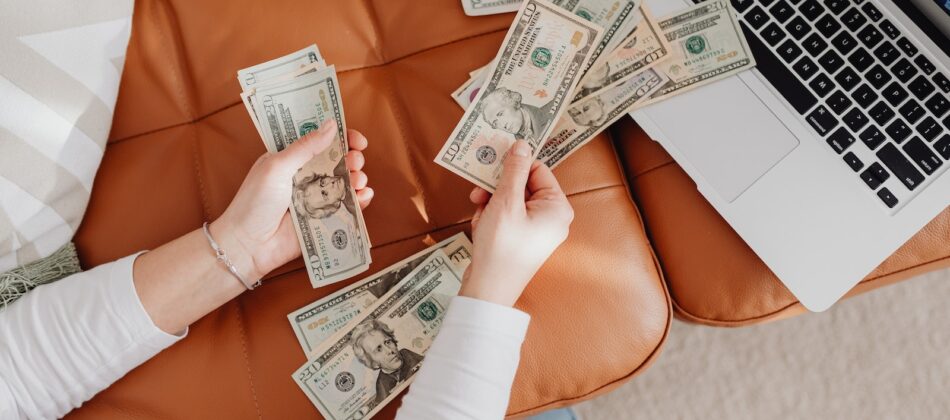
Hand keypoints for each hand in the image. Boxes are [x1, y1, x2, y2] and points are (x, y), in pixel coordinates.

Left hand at [211, 120, 372, 280]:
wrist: (248, 244)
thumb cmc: (254, 202)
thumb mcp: (277, 167)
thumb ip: (305, 147)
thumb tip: (331, 125)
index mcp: (292, 158)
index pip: (321, 140)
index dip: (341, 137)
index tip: (356, 139)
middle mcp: (307, 176)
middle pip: (338, 160)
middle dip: (353, 157)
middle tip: (355, 161)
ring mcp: (317, 198)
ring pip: (346, 183)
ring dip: (358, 177)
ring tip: (357, 180)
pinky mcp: (324, 219)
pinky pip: (347, 207)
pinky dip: (360, 201)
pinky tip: (363, 196)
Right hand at [461, 140, 573, 306]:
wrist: (489, 289)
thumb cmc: (501, 247)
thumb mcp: (505, 202)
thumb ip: (514, 171)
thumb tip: (522, 144)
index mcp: (557, 207)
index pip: (538, 170)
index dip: (514, 166)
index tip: (492, 165)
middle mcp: (552, 217)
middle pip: (523, 184)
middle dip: (497, 188)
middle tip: (478, 194)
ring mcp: (537, 230)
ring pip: (510, 200)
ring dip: (490, 204)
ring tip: (481, 217)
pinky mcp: (522, 239)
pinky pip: (506, 216)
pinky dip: (491, 217)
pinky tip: (481, 228)